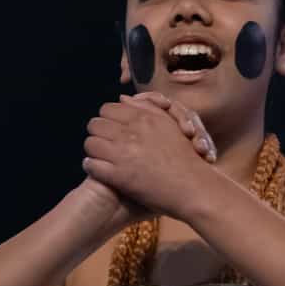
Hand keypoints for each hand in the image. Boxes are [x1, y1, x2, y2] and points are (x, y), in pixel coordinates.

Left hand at [82, 97, 222, 222]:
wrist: (193, 187)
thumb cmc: (186, 157)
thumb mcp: (169, 124)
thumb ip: (146, 108)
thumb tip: (122, 98)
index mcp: (142, 118)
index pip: (107, 109)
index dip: (106, 119)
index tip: (110, 129)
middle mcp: (131, 132)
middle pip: (95, 124)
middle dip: (97, 133)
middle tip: (103, 143)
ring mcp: (123, 154)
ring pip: (90, 144)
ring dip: (93, 150)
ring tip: (100, 157)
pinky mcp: (119, 176)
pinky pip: (92, 165)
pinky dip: (91, 167)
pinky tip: (98, 170)